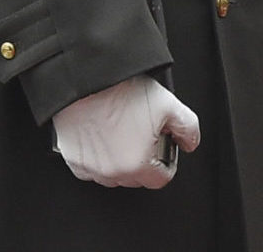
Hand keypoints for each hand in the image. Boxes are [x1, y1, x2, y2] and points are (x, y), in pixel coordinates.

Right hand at [52, 76, 199, 188]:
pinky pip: (93, 168)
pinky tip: (107, 137)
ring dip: (123, 161)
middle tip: (146, 136)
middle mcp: (110, 172)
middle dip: (146, 161)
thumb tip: (189, 144)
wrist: (89, 82)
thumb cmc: (123, 93)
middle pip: (137, 179)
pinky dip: (101, 158)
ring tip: (126, 133)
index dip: (168, 164)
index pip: (160, 180)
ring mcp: (89, 168)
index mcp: (136, 164)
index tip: (165, 150)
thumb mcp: (170, 106)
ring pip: (114, 176)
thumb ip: (188, 130)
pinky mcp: (73, 160)